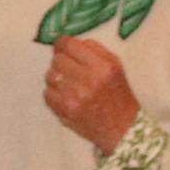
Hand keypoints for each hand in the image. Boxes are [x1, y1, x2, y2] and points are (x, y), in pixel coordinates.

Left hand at [42, 36, 142, 152]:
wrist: (122, 128)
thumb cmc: (118, 94)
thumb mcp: (115, 65)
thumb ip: (93, 49)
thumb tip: (67, 41)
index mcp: (102, 66)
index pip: (69, 45)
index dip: (62, 44)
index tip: (61, 46)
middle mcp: (89, 79)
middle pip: (57, 59)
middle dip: (62, 63)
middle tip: (71, 71)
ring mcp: (75, 96)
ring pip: (50, 75)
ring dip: (57, 78)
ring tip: (70, 85)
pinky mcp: (65, 111)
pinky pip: (47, 94)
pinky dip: (54, 94)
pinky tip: (67, 97)